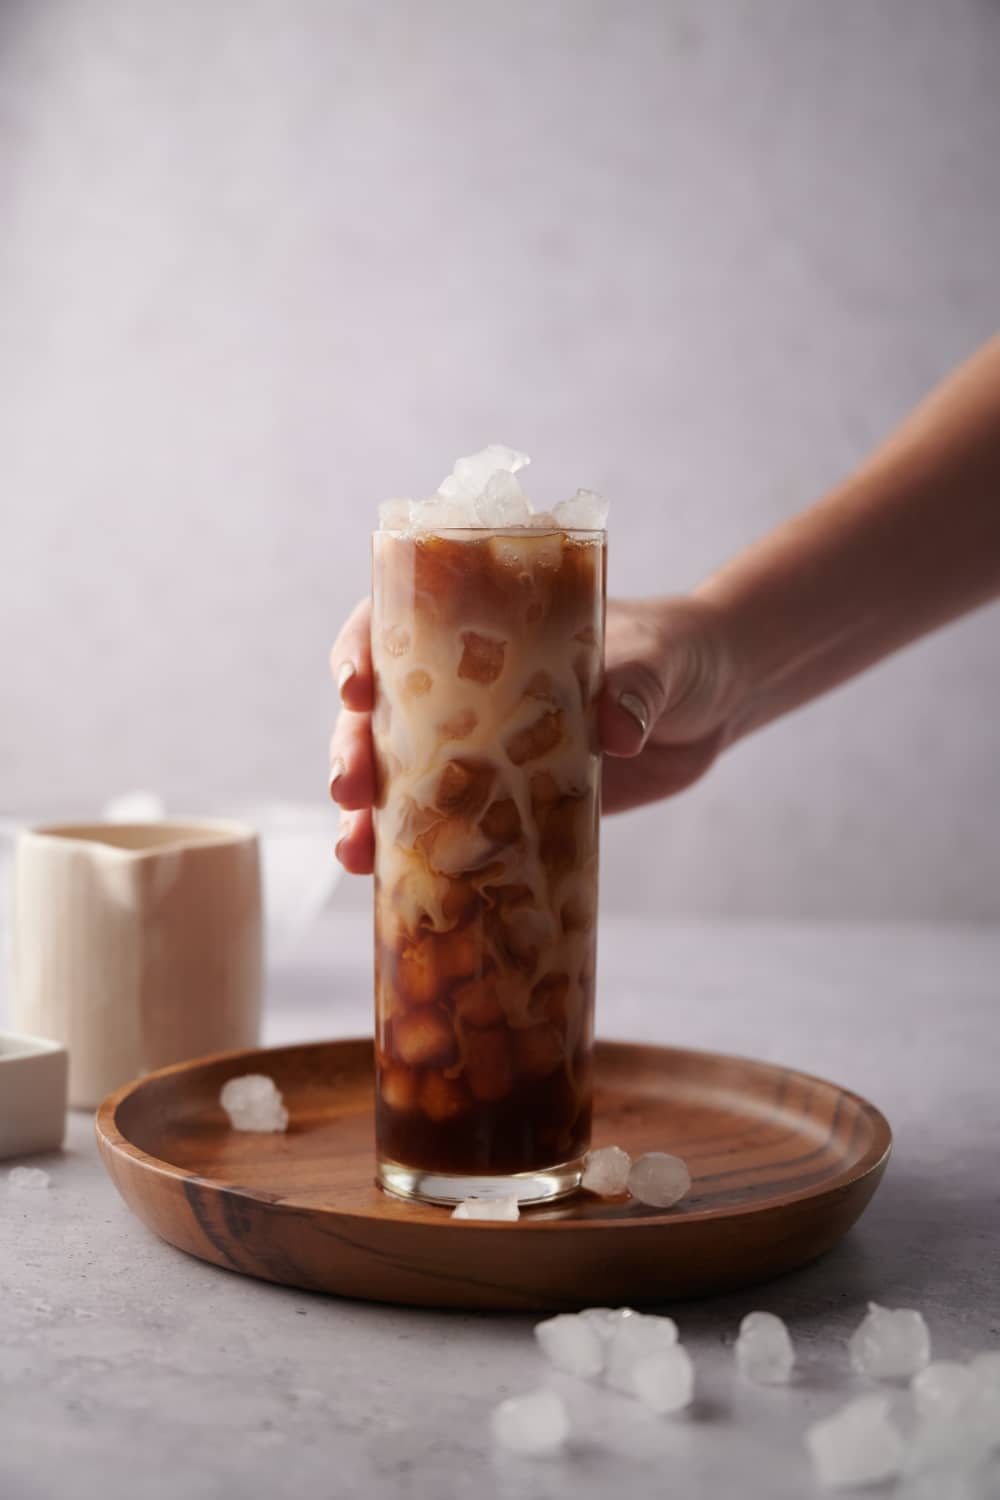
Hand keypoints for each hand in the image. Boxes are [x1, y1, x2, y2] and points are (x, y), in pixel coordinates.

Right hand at [328, 595, 742, 870]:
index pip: (398, 623)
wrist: (713, 702)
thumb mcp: (658, 657)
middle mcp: (468, 687)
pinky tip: (398, 888)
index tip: (354, 686)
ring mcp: (484, 748)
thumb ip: (637, 684)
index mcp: (486, 626)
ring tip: (353, 853)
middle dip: (352, 749)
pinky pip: (453, 829)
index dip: (361, 650)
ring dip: (368, 816)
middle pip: (382, 712)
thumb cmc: (676, 652)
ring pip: (402, 778)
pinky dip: (422, 859)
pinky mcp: (511, 803)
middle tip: (348, 789)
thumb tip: (619, 731)